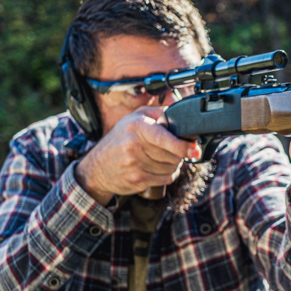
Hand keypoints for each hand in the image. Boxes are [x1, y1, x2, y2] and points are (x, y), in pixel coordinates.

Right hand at [74, 106, 201, 204]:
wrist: (96, 168)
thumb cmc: (119, 140)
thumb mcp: (133, 119)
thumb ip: (156, 113)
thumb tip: (179, 110)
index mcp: (136, 127)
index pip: (164, 138)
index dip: (182, 145)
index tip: (194, 150)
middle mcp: (134, 145)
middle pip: (172, 155)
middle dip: (178, 154)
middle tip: (172, 150)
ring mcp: (135, 164)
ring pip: (171, 167)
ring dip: (172, 165)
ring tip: (161, 158)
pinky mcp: (137, 180)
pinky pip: (165, 179)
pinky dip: (166, 175)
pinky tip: (157, 169)